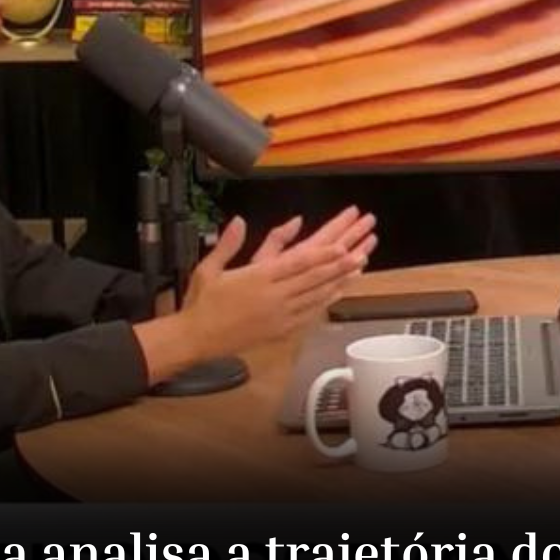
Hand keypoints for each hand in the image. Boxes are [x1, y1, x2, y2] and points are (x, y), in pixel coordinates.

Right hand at [180, 206, 377, 358]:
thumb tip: (239, 221)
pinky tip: (340, 290)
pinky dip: (328, 300)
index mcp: (257, 279)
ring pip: (318, 294)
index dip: (322, 254)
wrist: (196, 339)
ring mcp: (280, 315)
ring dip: (341, 279)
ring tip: (361, 265)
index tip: (342, 245)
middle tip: (363, 248)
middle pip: (315, 277)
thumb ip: (228, 243)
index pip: (296, 263)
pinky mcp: (281, 329)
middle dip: (341, 261)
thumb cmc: (202, 304)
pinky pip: (310, 313)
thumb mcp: (209, 268)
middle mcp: (273, 297)